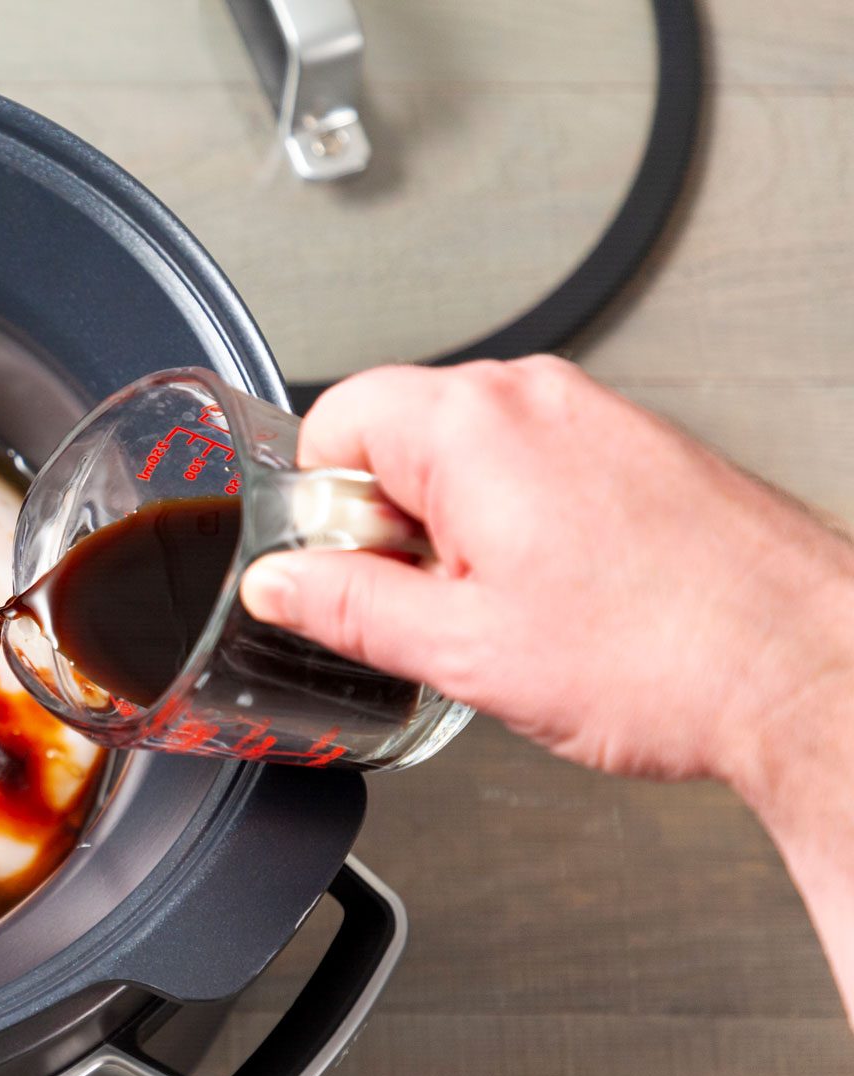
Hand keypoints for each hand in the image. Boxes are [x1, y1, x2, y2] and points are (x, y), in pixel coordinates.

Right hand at [238, 356, 853, 792]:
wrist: (811, 671)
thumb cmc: (669, 657)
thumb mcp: (462, 650)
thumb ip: (346, 608)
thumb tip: (279, 586)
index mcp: (473, 425)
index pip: (332, 419)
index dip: (313, 505)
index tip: (334, 570)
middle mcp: (537, 398)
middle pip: (398, 435)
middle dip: (387, 523)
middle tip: (424, 607)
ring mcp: (596, 417)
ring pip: (469, 457)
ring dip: (455, 533)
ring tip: (502, 614)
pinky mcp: (638, 450)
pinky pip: (535, 470)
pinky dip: (519, 530)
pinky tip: (556, 604)